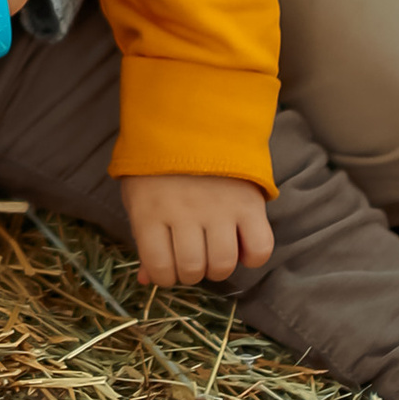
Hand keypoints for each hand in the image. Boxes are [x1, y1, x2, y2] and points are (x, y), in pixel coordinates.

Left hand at [121, 170, 276, 288]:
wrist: (195, 119)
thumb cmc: (159, 164)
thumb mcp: (139, 197)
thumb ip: (143, 238)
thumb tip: (145, 280)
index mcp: (150, 212)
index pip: (160, 268)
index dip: (164, 276)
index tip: (169, 266)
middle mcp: (184, 214)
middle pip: (193, 269)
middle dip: (191, 272)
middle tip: (192, 254)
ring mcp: (219, 209)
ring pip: (223, 264)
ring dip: (218, 267)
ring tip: (215, 250)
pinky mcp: (249, 204)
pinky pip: (259, 249)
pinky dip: (252, 257)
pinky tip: (241, 245)